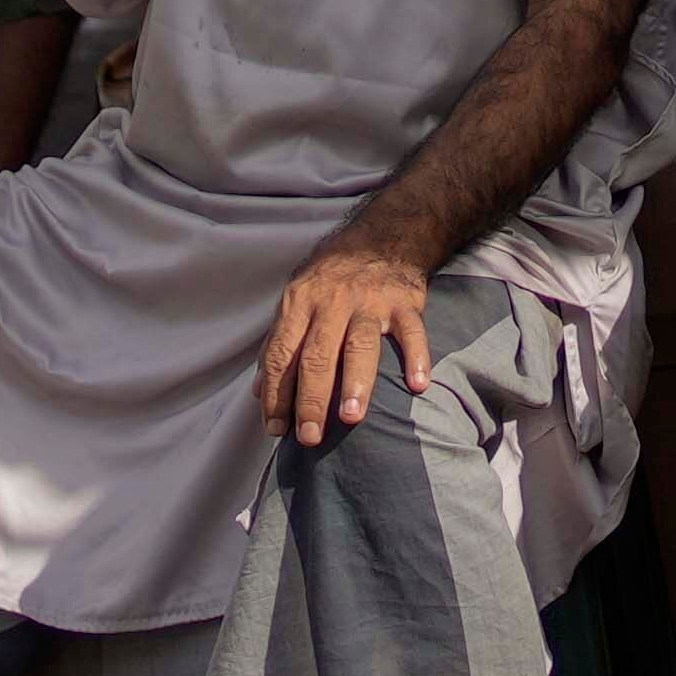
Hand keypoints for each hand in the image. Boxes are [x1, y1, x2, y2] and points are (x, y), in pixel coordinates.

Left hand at [265, 239, 442, 443]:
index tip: (277, 429)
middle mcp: (331, 302)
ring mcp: (370, 302)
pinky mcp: (405, 302)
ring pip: (359, 345)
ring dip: (354, 382)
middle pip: (317, 356)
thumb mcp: (297, 301)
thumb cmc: (333, 278)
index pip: (281, 355)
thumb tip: (257, 392)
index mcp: (299, 304)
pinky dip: (417, 357)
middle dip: (310, 399)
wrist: (383, 238)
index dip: (276, 393)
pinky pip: (412, 332)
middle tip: (310, 437)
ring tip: (351, 417)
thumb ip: (279, 345)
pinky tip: (418, 385)